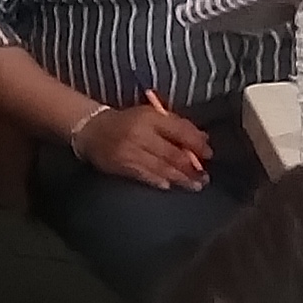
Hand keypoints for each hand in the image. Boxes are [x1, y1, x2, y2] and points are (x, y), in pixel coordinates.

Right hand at [74, 101, 209, 190]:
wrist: (92, 129)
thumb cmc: (128, 121)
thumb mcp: (151, 115)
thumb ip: (176, 126)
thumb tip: (203, 140)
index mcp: (150, 118)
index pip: (179, 131)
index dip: (196, 144)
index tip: (209, 155)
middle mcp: (141, 134)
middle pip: (172, 153)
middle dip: (191, 167)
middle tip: (205, 177)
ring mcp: (130, 151)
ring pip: (161, 167)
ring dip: (180, 178)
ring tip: (195, 185)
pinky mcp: (122, 165)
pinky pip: (145, 175)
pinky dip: (159, 181)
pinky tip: (170, 186)